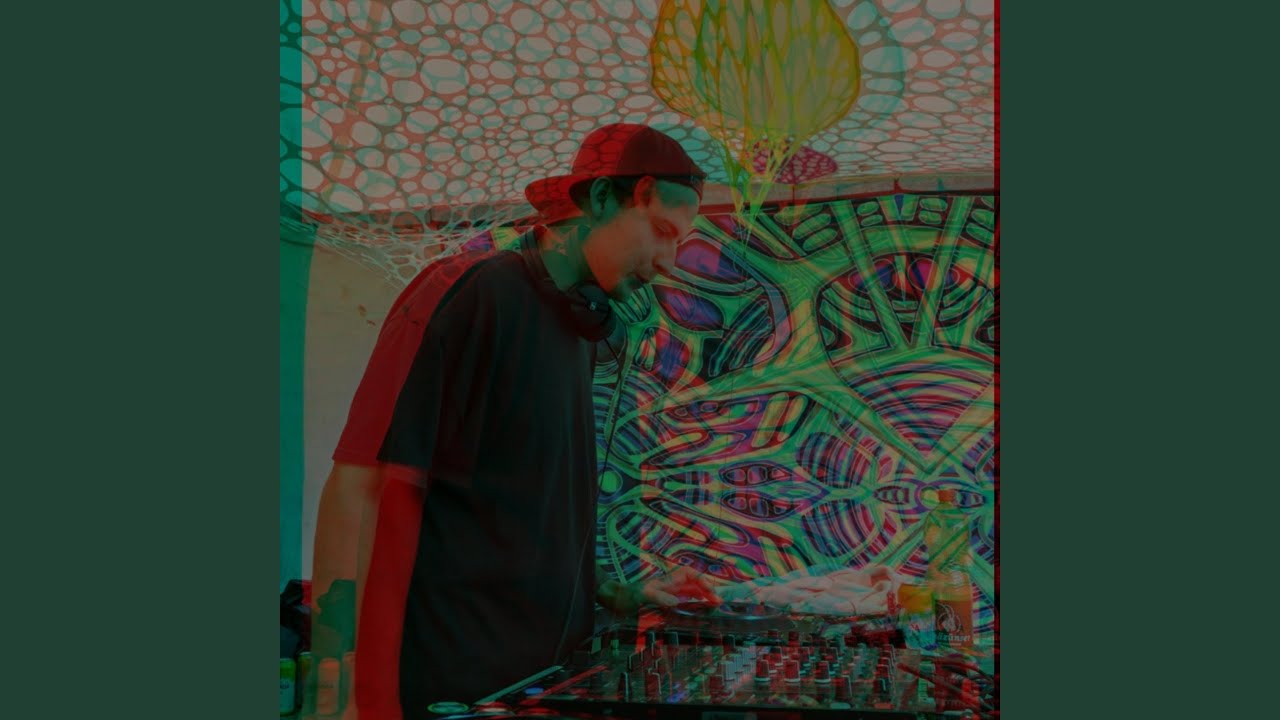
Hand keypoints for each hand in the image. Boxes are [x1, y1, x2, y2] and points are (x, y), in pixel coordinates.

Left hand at [599, 567, 724, 612]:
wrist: (614, 599)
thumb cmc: (626, 595)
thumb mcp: (641, 595)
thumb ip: (658, 596)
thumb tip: (676, 601)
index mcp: (668, 580)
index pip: (692, 575)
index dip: (704, 583)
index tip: (713, 595)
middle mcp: (670, 584)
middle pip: (694, 582)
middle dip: (708, 589)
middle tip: (719, 603)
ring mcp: (668, 593)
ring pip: (691, 591)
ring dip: (703, 596)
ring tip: (714, 606)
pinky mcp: (664, 602)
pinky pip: (684, 600)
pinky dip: (694, 603)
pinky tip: (698, 610)